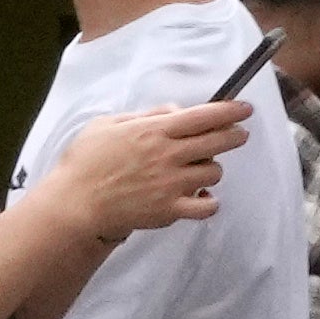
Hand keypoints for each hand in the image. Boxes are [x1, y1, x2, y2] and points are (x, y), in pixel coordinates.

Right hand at [51, 101, 245, 242]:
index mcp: (154, 130)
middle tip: (239, 134)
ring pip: (214, 172)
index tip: (244, 109)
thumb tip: (175, 111)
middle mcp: (168, 155)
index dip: (229, 111)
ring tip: (200, 170)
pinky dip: (209, 202)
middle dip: (234, 135)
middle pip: (217, 141)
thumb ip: (146, 115)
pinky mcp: (170, 210)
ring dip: (212, 169)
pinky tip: (202, 198)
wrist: (75, 203)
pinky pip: (207, 207)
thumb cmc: (86, 161)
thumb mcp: (109, 123)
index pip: (203, 116)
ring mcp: (171, 184)